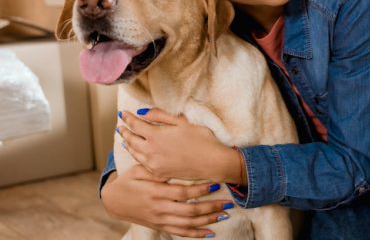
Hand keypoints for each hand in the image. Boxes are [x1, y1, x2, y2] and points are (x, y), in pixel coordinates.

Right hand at [102, 165, 232, 237]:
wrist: (113, 201)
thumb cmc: (129, 181)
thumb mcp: (139, 170)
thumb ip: (157, 170)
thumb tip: (174, 165)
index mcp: (155, 193)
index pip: (182, 193)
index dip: (200, 190)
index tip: (216, 184)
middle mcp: (159, 208)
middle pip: (189, 211)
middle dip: (210, 208)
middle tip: (228, 203)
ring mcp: (160, 219)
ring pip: (187, 224)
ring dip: (207, 221)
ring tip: (224, 215)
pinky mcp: (160, 226)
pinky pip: (180, 232)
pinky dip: (195, 234)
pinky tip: (210, 232)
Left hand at [118, 108, 242, 182]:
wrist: (212, 162)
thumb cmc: (201, 139)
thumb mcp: (182, 122)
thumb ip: (161, 116)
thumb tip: (143, 112)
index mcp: (155, 135)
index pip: (135, 125)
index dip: (128, 118)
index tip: (123, 113)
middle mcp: (150, 150)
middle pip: (131, 139)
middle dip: (125, 131)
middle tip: (121, 125)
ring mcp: (153, 163)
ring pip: (134, 152)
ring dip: (128, 144)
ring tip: (125, 138)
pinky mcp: (158, 172)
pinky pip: (141, 163)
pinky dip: (136, 155)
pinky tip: (137, 153)